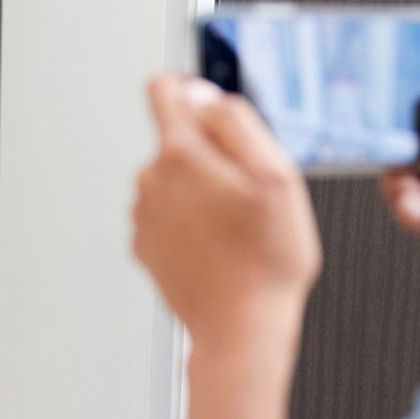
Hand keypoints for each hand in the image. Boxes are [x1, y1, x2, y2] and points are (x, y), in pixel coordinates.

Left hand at [133, 74, 320, 351]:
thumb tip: (204, 96)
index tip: (215, 114)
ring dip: (201, 192)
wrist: (240, 329)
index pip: (163, 89)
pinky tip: (217, 248)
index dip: (193, 92)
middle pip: (177, 141)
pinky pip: (169, 215)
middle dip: (210, 155)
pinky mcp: (144, 245)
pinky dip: (190, 223)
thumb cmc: (265, 261)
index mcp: (180, 154)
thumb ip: (236, 121)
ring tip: (234, 228)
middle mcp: (150, 180)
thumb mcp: (276, 175)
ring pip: (174, 180)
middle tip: (245, 195)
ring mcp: (143, 215)